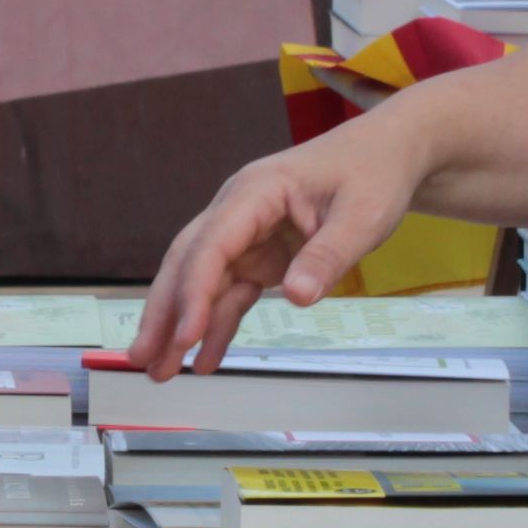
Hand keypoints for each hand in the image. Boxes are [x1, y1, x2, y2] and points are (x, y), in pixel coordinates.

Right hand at [126, 120, 427, 376]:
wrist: (386, 155)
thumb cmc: (372, 173)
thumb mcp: (362, 216)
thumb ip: (327, 256)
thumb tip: (298, 297)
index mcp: (255, 192)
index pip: (211, 245)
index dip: (194, 291)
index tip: (187, 335)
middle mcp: (239, 212)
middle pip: (188, 263)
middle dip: (163, 312)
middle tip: (141, 358)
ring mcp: (247, 236)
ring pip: (202, 284)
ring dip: (181, 326)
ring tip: (159, 371)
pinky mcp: (261, 256)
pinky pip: (231, 295)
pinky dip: (218, 326)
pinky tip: (205, 361)